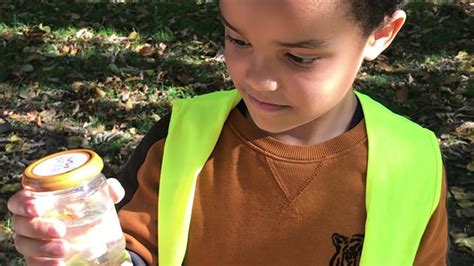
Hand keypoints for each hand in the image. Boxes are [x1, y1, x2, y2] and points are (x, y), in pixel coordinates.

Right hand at [7, 178, 124, 265]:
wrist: (91, 235)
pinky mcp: (37, 259)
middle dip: (37, 227)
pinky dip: (45, 264)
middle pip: (20, 224)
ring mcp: (31, 242)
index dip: (23, 203)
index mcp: (38, 202)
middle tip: (60, 230)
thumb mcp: (98, 199)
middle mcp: (29, 222)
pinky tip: (60, 264)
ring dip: (43, 248)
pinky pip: (34, 263)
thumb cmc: (86, 210)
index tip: (36, 208)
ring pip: (24, 245)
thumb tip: (114, 190)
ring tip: (65, 249)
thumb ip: (108, 191)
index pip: (18, 201)